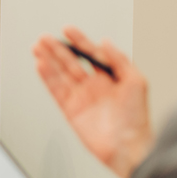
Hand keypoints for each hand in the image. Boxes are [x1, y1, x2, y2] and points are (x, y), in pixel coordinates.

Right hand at [32, 26, 152, 177]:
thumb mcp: (137, 82)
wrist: (129, 148)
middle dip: (58, 49)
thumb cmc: (138, 120)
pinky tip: (41, 66)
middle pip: (71, 62)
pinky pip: (56, 90)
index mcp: (111, 78)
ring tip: (38, 48)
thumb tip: (106, 43)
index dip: (79, 41)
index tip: (68, 30)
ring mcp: (82, 98)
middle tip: (45, 38)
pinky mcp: (71, 111)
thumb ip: (119, 60)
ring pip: (61, 74)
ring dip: (49, 60)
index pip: (91, 54)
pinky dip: (47, 78)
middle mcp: (95, 87)